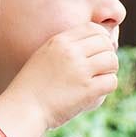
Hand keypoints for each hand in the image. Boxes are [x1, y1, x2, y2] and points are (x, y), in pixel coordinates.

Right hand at [3, 23, 120, 133]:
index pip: (93, 28)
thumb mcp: (43, 56)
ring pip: (112, 61)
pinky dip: (107, 86)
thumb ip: (63, 48)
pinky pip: (111, 81)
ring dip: (109, 71)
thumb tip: (91, 45)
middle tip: (101, 68)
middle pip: (106, 43)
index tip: (99, 50)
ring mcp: (80, 70)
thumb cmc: (32, 86)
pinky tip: (97, 91)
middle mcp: (71, 52)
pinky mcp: (87, 89)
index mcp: (59, 41)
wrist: (23, 108)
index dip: (102, 38)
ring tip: (99, 79)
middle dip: (107, 55)